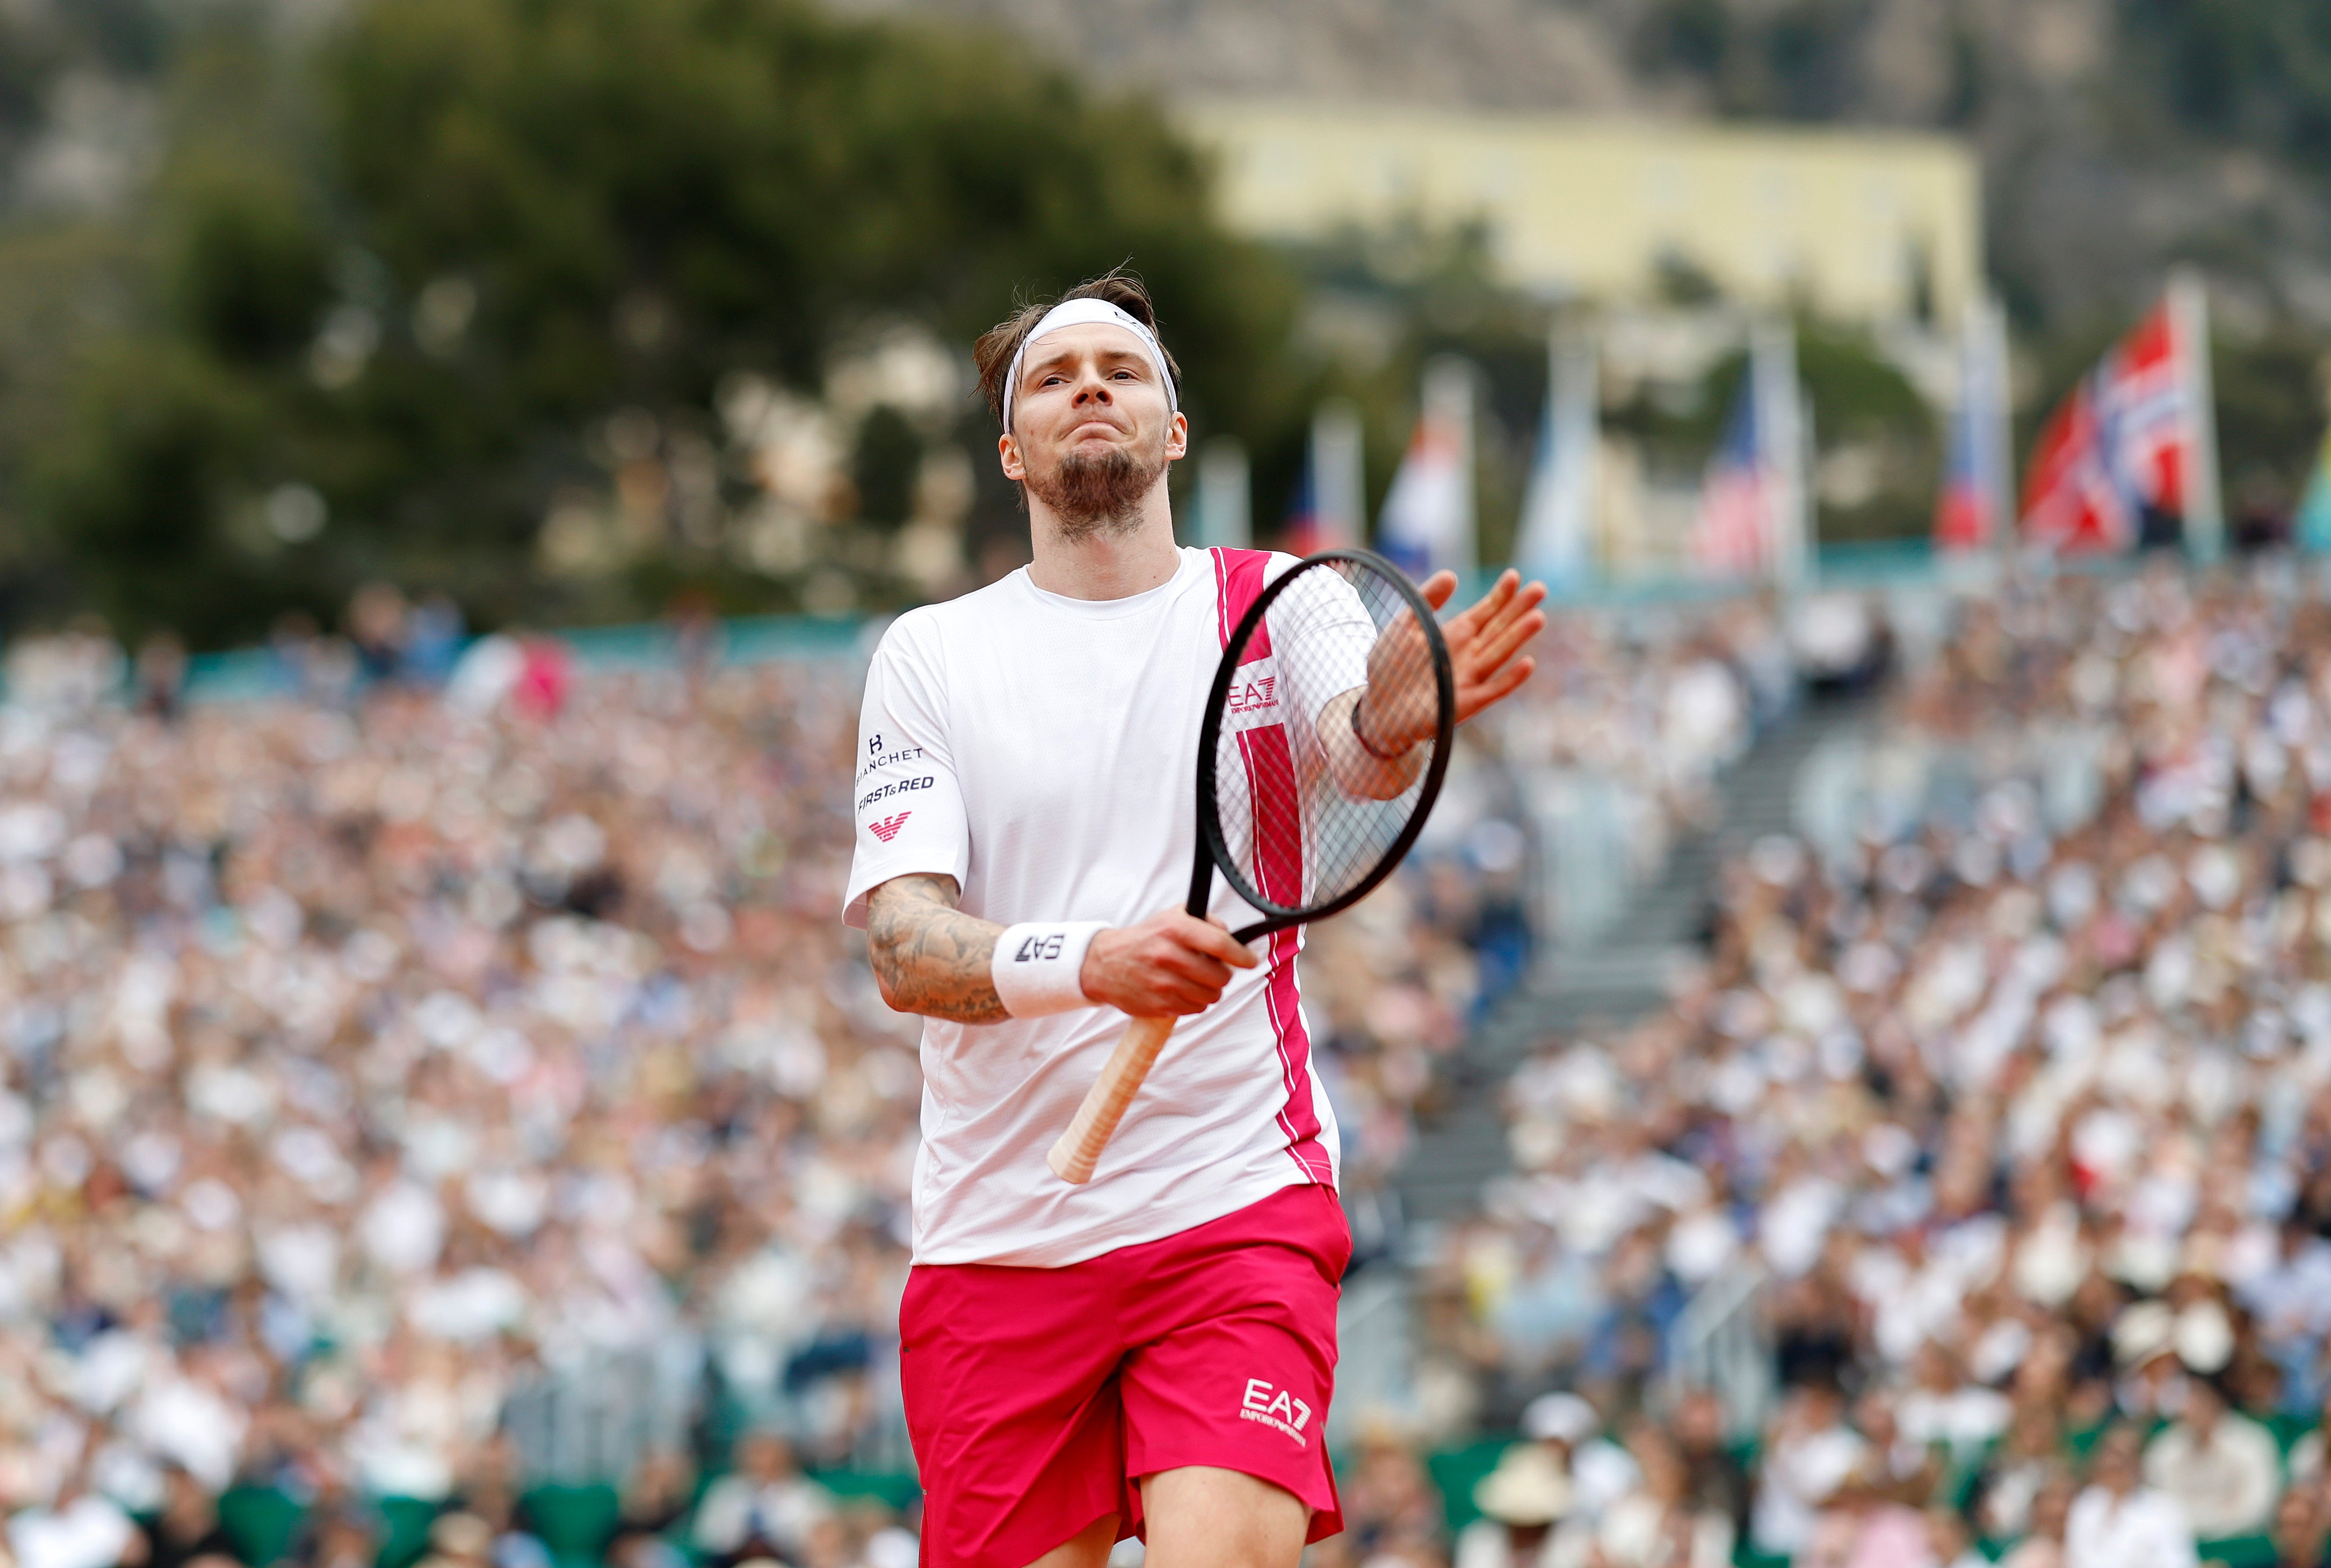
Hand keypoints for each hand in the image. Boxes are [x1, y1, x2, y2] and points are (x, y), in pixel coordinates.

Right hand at [1080, 909, 1258, 1016]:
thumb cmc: (1145, 939)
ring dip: (1209, 990)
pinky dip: (1193, 1002)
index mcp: (1175, 930)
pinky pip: (1194, 1009)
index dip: (1241, 955)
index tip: (1250, 960)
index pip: (1220, 944)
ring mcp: (1163, 984)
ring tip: (1194, 979)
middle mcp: (1168, 956)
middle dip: (1222, 974)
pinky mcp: (1159, 1006)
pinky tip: (1180, 990)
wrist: (1105, 964)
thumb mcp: (1172, 917)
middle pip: (1220, 976)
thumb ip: (1206, 922)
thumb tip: (1234, 939)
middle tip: (1212, 969)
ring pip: (1210, 996)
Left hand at [1355, 568, 1547, 753]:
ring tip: (1537, 616)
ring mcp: (1469, 679)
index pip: (1484, 611)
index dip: (1499, 595)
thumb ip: (1427, 600)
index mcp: (1454, 635)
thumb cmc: (1390, 667)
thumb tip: (1451, 575)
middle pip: (1499, 628)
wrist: (1377, 708)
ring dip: (1518, 636)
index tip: (1514, 575)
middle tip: (1540, 588)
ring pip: (1499, 653)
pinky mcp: (1466, 703)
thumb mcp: (1405, 626)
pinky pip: (1493, 689)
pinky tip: (1527, 663)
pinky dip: (1510, 678)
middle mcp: (1467, 655)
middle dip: (1518, 609)